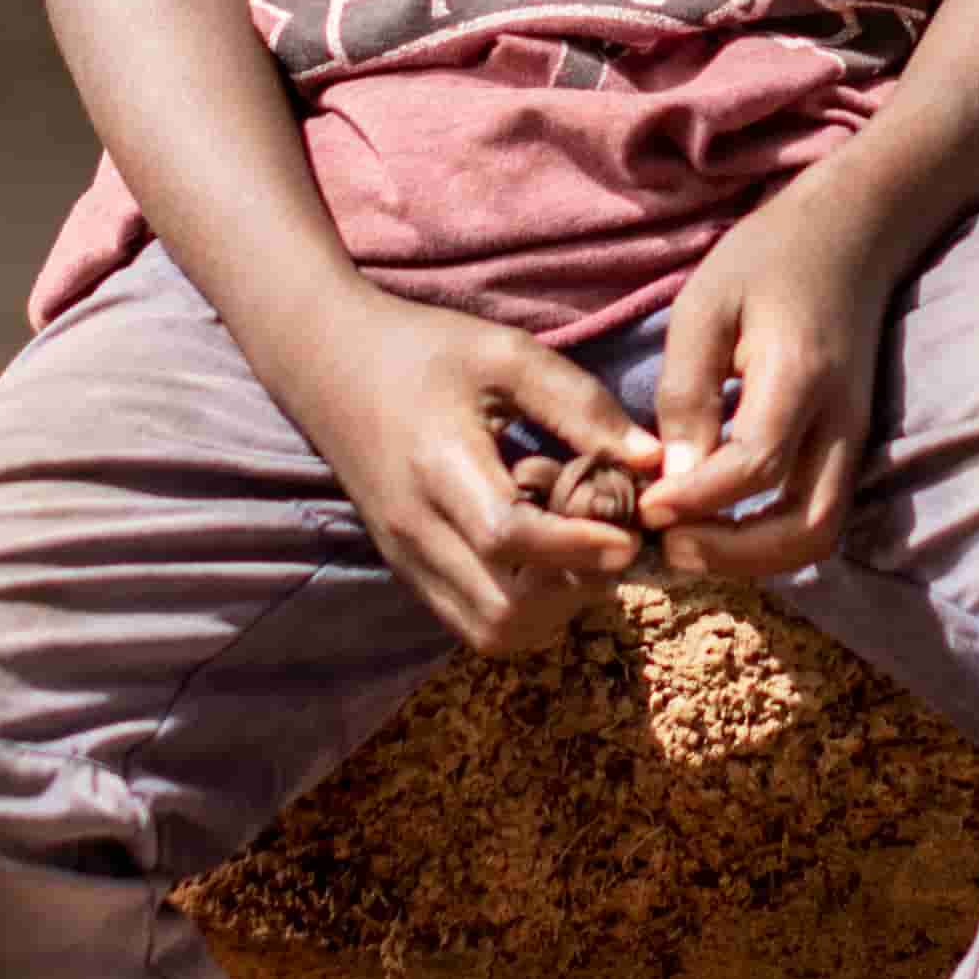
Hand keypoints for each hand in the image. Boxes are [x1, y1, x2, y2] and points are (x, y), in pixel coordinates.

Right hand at [271, 290, 653, 653]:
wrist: (327, 360)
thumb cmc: (423, 348)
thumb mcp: (507, 355)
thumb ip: (580, 406)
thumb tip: (651, 460)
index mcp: (439, 465)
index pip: (508, 538)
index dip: (576, 549)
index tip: (627, 538)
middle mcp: (416, 527)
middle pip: (501, 609)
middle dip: (571, 591)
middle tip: (608, 546)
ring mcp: (406, 556)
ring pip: (486, 631)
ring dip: (547, 611)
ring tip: (577, 557)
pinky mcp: (406, 566)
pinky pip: (468, 619)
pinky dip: (518, 609)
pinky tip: (540, 561)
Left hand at [637, 186, 891, 580]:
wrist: (850, 234)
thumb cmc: (767, 259)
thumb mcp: (704, 306)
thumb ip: (686, 391)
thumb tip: (671, 477)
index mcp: (800, 376)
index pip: (756, 466)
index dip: (697, 500)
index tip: (646, 506)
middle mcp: (841, 420)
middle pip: (807, 528)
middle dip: (734, 555)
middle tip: (668, 546)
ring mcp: (855, 438)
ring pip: (820, 534)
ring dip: (755, 559)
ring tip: (688, 545)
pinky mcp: (850, 445)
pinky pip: (818, 514)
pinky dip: (770, 539)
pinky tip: (718, 526)